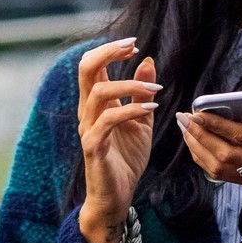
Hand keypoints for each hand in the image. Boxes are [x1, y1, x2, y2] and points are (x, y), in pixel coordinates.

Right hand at [77, 38, 157, 242]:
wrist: (117, 197)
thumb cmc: (126, 161)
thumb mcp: (140, 122)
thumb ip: (141, 93)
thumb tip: (147, 62)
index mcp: (96, 104)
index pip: (93, 65)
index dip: (111, 50)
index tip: (134, 45)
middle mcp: (87, 112)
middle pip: (86, 69)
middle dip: (108, 52)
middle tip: (132, 46)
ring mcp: (88, 129)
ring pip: (98, 92)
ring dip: (129, 85)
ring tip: (155, 90)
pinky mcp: (93, 147)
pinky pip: (108, 120)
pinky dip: (130, 110)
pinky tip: (151, 108)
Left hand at [175, 91, 241, 194]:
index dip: (217, 125)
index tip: (198, 112)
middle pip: (224, 154)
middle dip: (200, 136)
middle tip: (184, 119)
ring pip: (220, 169)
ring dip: (198, 149)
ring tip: (185, 130)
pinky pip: (223, 176)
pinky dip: (205, 161)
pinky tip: (196, 145)